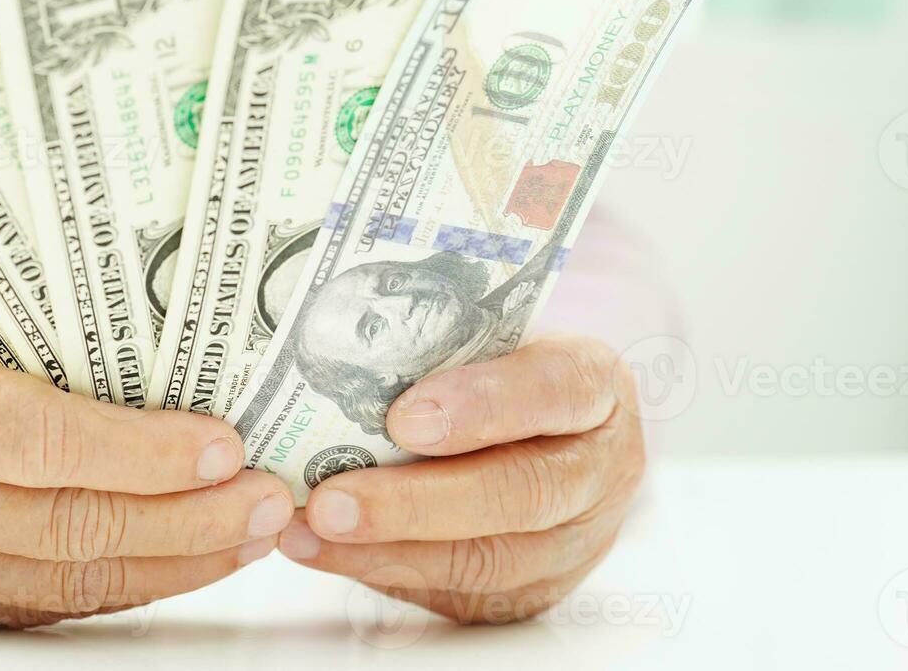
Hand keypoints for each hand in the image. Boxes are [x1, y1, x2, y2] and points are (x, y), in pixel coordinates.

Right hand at [0, 302, 292, 626]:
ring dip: (178, 559)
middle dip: (186, 519)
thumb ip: (58, 347)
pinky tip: (190, 554)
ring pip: (70, 579)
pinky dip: (132, 579)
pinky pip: (52, 601)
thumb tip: (195, 363)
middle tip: (268, 498)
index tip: (223, 445)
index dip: (139, 449)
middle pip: (66, 526)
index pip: (39, 437)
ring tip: (253, 529)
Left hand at [277, 336, 644, 623]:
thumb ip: (436, 335)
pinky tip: (319, 549)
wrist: (547, 433)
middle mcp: (600, 467)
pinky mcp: (533, 588)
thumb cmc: (493, 367)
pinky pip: (457, 591)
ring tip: (306, 528)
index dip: (483, 405)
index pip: (556, 389)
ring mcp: (575, 540)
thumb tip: (324, 316)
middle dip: (417, 503)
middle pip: (522, 493)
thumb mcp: (487, 336)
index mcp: (595, 384)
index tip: (404, 415)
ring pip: (487, 558)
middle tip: (331, 499)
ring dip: (385, 547)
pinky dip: (380, 570)